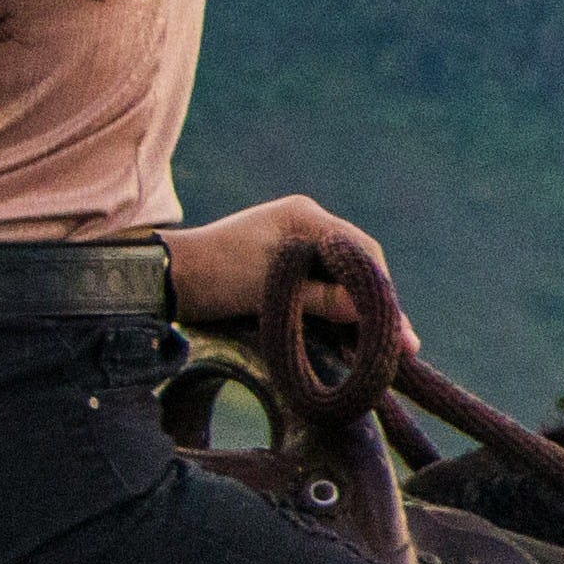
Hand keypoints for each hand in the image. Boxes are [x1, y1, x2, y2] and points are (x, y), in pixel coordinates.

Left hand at [162, 195, 417, 368]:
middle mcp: (304, 222)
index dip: (381, 292)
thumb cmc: (215, 278)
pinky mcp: (282, 262)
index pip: (361, 252)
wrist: (162, 278)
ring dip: (357, 309)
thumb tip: (373, 315)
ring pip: (341, 276)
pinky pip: (322, 283)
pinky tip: (349, 334)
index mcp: (304, 217)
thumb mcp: (272, 291)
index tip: (398, 331)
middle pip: (356, 265)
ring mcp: (293, 240)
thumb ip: (324, 300)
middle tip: (400, 345)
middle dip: (375, 304)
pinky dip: (336, 307)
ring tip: (381, 346)